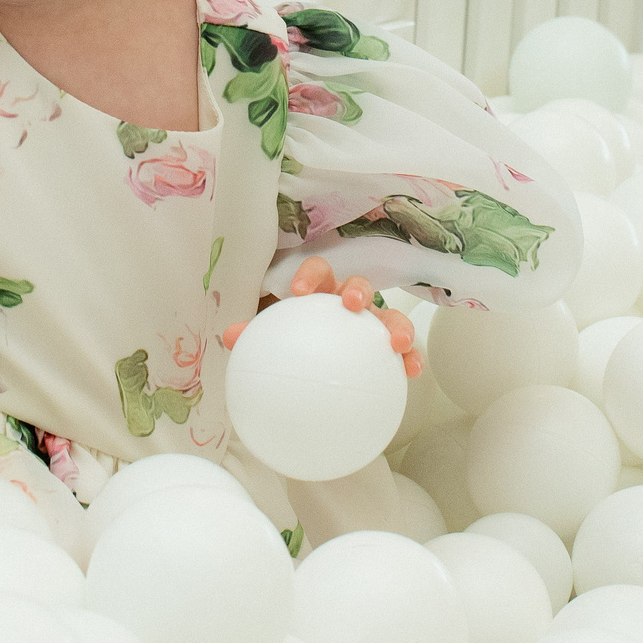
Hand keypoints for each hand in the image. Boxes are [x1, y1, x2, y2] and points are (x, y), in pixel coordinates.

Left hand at [224, 255, 421, 376]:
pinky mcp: (389, 343)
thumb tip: (230, 336)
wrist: (315, 359)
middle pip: (358, 285)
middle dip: (357, 290)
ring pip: (389, 313)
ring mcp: (373, 320)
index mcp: (321, 291)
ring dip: (396, 323)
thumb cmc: (298, 339)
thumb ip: (255, 334)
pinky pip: (404, 348)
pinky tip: (412, 371)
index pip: (317, 271)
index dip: (310, 275)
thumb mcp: (278, 334)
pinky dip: (411, 356)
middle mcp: (349, 300)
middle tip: (351, 304)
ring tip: (396, 342)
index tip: (299, 290)